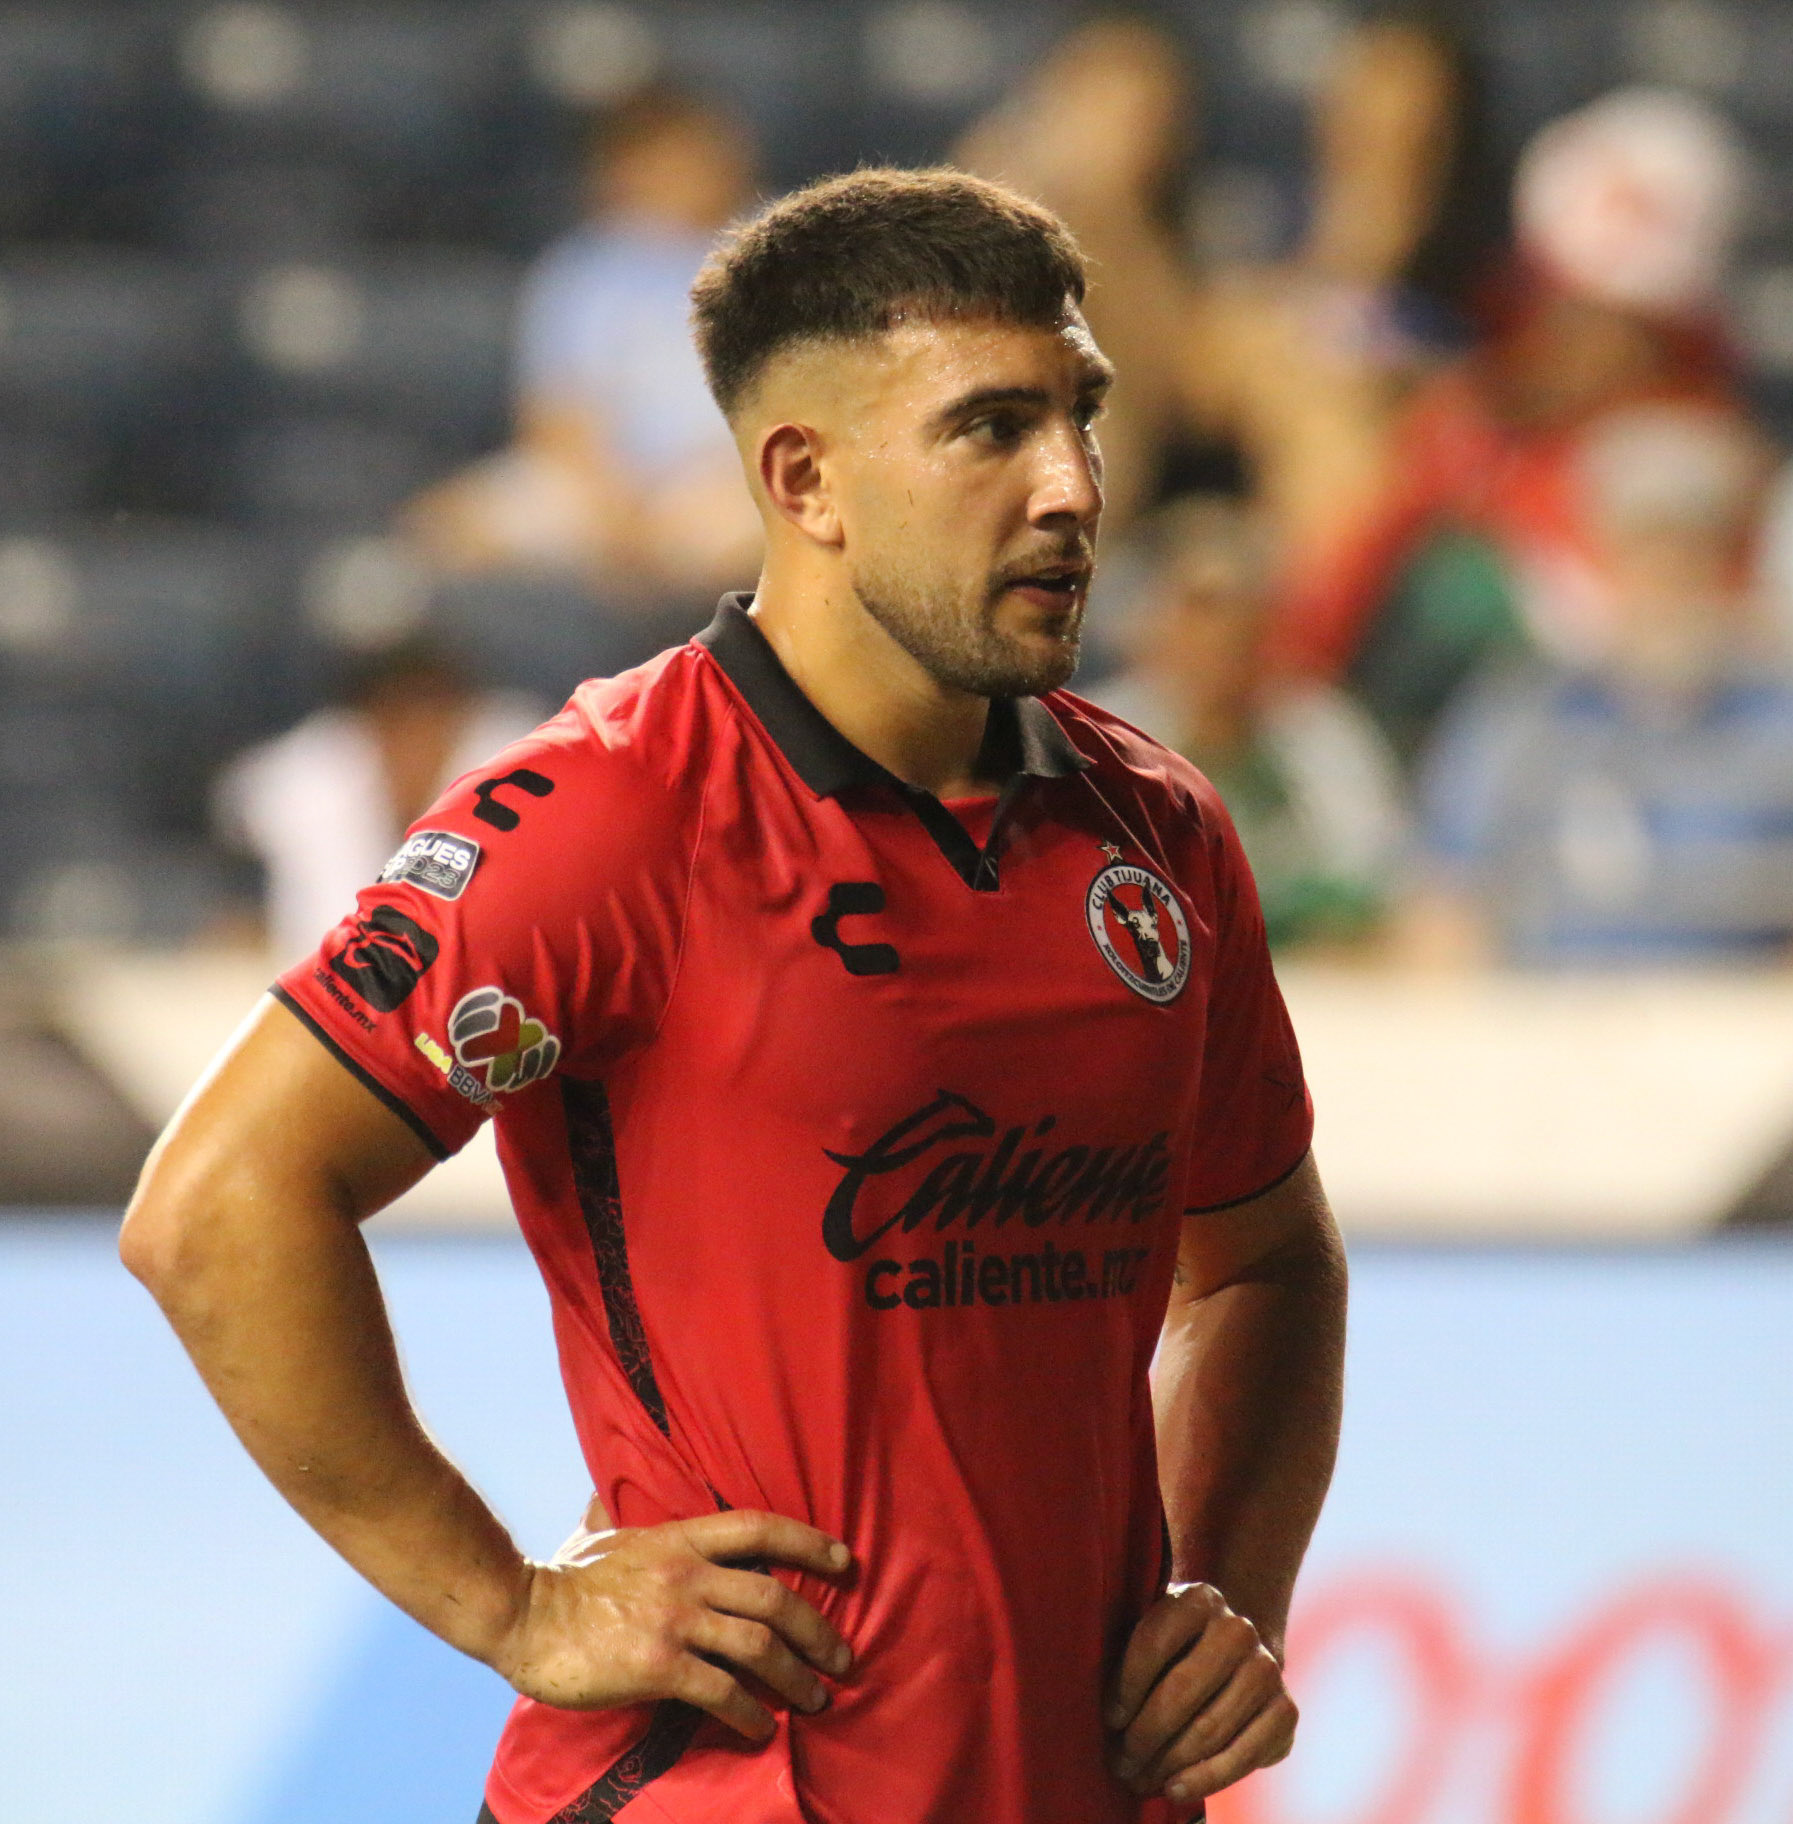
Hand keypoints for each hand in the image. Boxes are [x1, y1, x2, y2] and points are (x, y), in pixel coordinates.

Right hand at [487, 1508, 853, 1741]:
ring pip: (758, 1646)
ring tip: (816, 1699)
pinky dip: (750, 1714)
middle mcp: (686, 1573)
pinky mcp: (657, 1665)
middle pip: (774, 1596)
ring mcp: (674, 1619)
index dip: (808, 1541)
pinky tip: (761, 1729)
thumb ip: (623, 1518)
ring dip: (796, 1677)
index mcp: (680, 1537)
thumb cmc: (561, 1577)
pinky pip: (722, 1691)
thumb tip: (609, 1499)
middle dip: (816, 1629)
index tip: (846, 1560)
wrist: (519, 1613)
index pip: (759, 1527)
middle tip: (842, 1656)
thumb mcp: (603, 1532)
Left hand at [1105, 1583, 1296, 1811]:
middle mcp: (1238, 1628)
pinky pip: (1244, 1755)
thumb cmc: (1173, 1648)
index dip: (1126, 1687)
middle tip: (1118, 1762)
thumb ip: (1125, 1652)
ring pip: (1210, 1728)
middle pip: (1182, 1691)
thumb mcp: (1150, 1631)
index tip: (1108, 1720)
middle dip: (1144, 1735)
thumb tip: (1093, 1705)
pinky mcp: (1286, 1711)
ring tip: (1138, 1778)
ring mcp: (1266, 1669)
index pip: (1154, 1642)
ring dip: (1168, 1762)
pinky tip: (1175, 1789)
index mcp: (1198, 1598)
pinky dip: (1206, 1778)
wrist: (1234, 1653)